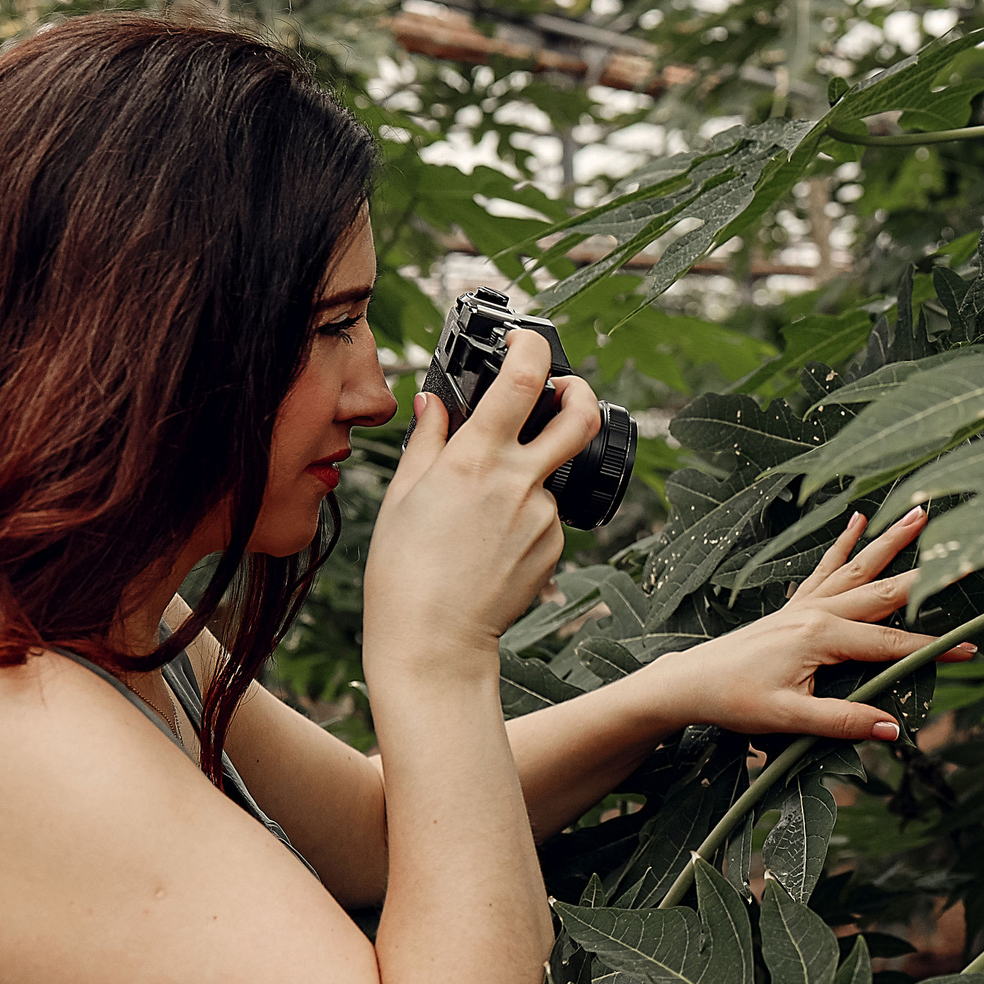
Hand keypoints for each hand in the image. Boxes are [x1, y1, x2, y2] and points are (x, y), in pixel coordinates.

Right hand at [365, 329, 601, 680]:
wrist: (435, 643)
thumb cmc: (405, 573)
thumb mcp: (402, 495)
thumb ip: (428, 440)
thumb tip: (434, 401)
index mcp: (476, 458)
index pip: (524, 379)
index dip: (532, 347)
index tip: (524, 341)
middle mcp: (520, 480)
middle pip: (580, 414)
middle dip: (579, 388)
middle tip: (563, 387)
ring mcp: (544, 514)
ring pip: (550, 472)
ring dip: (526, 473)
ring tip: (480, 512)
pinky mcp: (556, 544)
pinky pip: (545, 513)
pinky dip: (523, 514)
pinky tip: (490, 541)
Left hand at [655, 506, 975, 739]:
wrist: (690, 682)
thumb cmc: (736, 701)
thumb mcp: (790, 718)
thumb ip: (843, 721)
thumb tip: (893, 728)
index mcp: (822, 636)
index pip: (891, 643)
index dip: (933, 647)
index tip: (972, 647)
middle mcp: (818, 611)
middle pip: (884, 590)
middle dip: (927, 571)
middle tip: (964, 549)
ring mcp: (806, 604)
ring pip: (859, 568)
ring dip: (891, 540)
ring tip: (919, 512)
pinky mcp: (794, 605)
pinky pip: (825, 567)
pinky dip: (843, 543)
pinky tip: (856, 521)